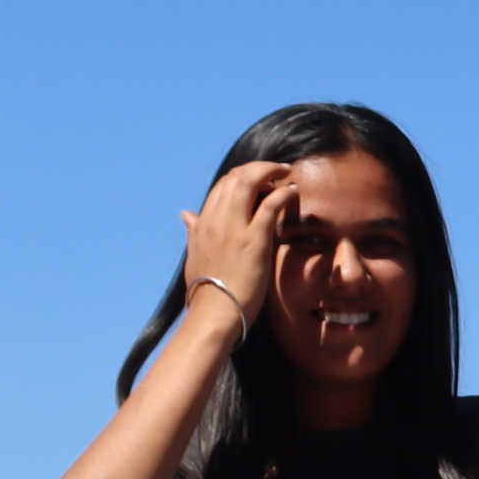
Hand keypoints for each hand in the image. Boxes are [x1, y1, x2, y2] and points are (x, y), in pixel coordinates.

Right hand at [179, 161, 294, 333]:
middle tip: (277, 169)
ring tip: (286, 172)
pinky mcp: (254, 239)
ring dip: (270, 172)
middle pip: (234, 177)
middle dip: (258, 168)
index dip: (242, 176)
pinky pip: (270, 205)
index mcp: (203, 223)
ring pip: (249, 182)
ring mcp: (234, 228)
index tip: (259, 179)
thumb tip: (186, 214)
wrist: (214, 311)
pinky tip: (293, 190)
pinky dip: (283, 192)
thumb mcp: (195, 255)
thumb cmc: (207, 289)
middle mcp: (215, 220)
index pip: (221, 186)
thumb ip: (194, 232)